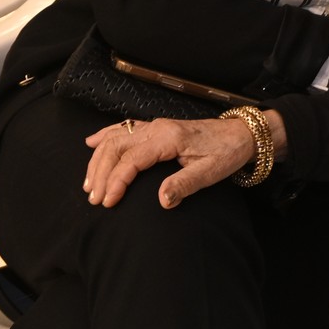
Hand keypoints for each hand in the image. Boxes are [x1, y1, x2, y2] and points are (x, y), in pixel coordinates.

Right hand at [83, 114, 259, 208]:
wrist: (240, 134)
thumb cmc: (226, 153)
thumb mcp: (210, 173)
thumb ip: (184, 185)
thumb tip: (162, 201)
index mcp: (168, 138)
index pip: (132, 160)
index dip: (116, 181)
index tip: (108, 201)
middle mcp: (157, 128)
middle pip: (116, 147)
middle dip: (100, 173)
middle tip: (94, 198)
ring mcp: (154, 126)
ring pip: (116, 138)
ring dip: (98, 159)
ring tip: (89, 184)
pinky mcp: (156, 128)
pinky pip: (123, 128)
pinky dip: (105, 135)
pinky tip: (91, 143)